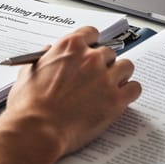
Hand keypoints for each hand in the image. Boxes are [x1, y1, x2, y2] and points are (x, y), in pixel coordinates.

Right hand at [0, 26, 140, 163]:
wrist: (37, 130)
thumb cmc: (29, 105)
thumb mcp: (29, 71)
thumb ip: (44, 57)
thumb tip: (49, 51)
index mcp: (70, 47)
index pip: (92, 33)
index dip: (92, 44)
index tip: (91, 51)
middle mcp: (91, 58)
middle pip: (109, 52)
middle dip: (104, 64)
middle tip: (96, 77)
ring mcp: (105, 78)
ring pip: (126, 67)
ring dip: (119, 75)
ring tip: (110, 87)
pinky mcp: (116, 99)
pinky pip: (135, 88)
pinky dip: (129, 92)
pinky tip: (121, 98)